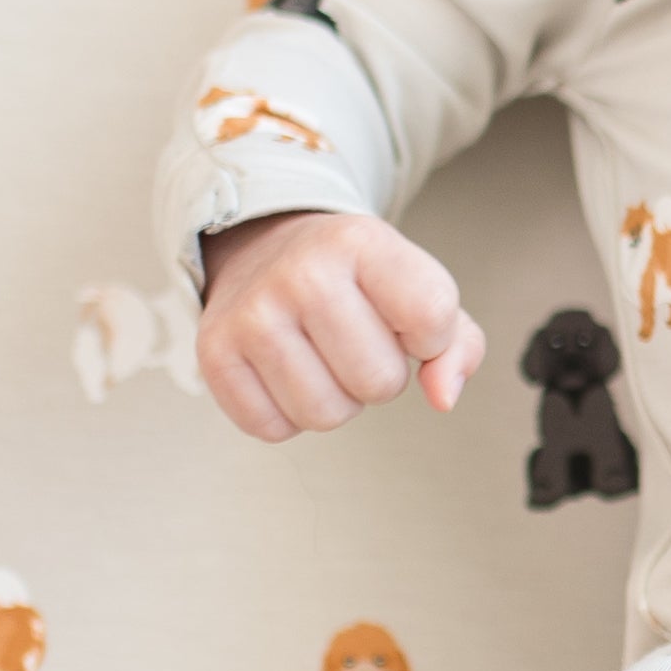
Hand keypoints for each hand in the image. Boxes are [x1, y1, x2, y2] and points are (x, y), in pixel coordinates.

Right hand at [195, 208, 485, 442]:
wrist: (263, 247)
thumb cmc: (353, 279)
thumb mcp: (415, 286)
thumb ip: (455, 344)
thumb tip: (443, 397)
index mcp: (361, 242)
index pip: (431, 317)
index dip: (430, 338)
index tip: (405, 320)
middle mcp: (301, 272)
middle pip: (379, 382)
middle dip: (380, 376)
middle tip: (356, 341)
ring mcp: (252, 313)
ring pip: (326, 414)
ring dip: (336, 400)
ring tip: (322, 356)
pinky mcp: (214, 352)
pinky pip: (273, 428)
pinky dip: (287, 415)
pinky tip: (286, 371)